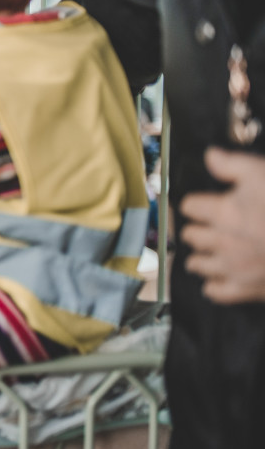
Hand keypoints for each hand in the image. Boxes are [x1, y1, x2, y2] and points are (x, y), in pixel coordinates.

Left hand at [180, 147, 264, 303]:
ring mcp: (233, 268)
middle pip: (191, 235)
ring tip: (208, 251)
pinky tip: (217, 279)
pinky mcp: (246, 289)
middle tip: (206, 226)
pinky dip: (213, 286)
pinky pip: (215, 292)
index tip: (201, 203)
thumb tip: (210, 156)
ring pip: (197, 264)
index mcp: (223, 213)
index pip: (190, 206)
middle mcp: (221, 241)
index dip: (197, 203)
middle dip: (197, 229)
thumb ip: (232, 165)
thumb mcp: (261, 173)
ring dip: (201, 256)